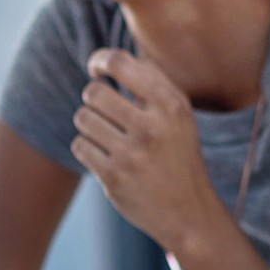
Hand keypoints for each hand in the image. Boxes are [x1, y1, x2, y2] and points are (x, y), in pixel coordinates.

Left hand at [71, 48, 219, 249]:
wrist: (189, 212)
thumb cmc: (179, 154)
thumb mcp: (180, 115)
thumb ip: (153, 82)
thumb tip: (110, 58)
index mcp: (172, 105)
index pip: (120, 63)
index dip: (100, 60)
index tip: (97, 69)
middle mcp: (153, 127)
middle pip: (94, 92)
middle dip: (94, 99)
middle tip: (106, 111)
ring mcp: (132, 155)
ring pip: (83, 118)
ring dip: (90, 125)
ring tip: (109, 135)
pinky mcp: (114, 178)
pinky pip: (80, 145)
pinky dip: (88, 149)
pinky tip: (107, 156)